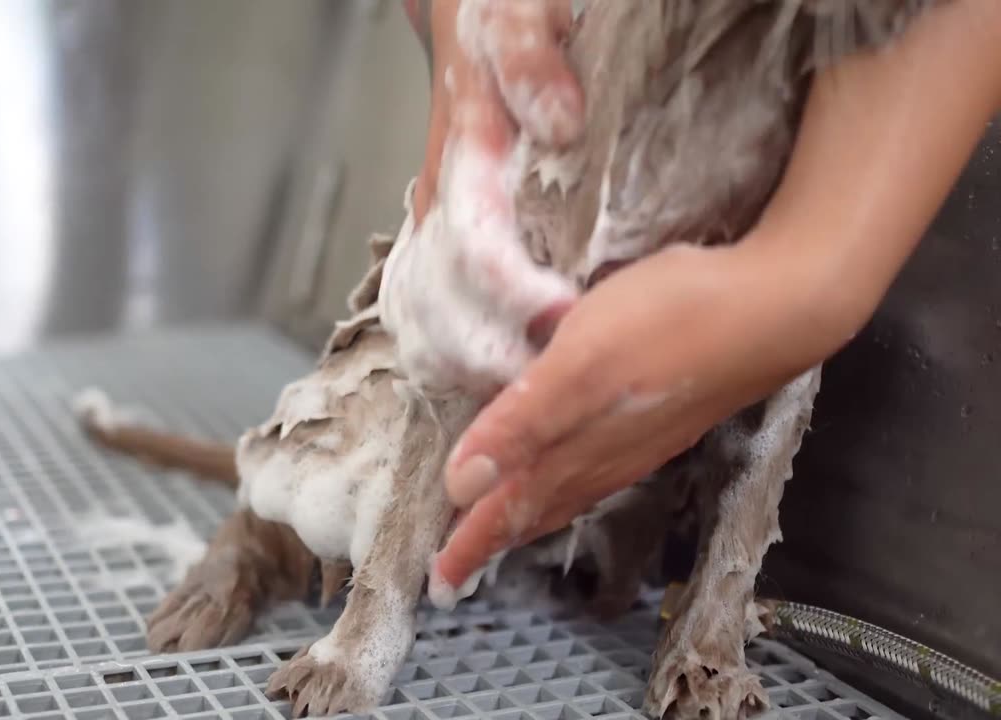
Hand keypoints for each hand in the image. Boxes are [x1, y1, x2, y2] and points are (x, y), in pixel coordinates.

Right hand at [382, 0, 583, 394]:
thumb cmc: (503, 17)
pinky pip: (416, 312)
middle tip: (545, 388)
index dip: (517, 293)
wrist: (470, 19)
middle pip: (437, 307)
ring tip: (512, 402)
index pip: (476, 246)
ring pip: (416, 321)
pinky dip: (438, 356)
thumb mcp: (524, 15)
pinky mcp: (432, 239)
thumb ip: (534, 64)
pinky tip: (473, 380)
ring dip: (459, 369)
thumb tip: (557, 124)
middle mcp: (435, 202)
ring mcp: (428, 225)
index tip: (564, 317)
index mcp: (462, 156)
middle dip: (487, 357)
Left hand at [431, 241, 850, 589]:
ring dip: (529, 511)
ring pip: (569, 492)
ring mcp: (638, 440)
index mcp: (574, 448)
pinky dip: (565, 481)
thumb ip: (521, 426)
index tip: (436, 582)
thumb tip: (461, 488)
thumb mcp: (580, 366)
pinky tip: (570, 465)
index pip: (508, 509)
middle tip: (460, 564)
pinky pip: (597, 469)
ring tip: (503, 525)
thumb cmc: (673, 323)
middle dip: (494, 537)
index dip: (469, 544)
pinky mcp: (662, 416)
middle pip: (537, 509)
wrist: (777, 307)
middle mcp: (605, 457)